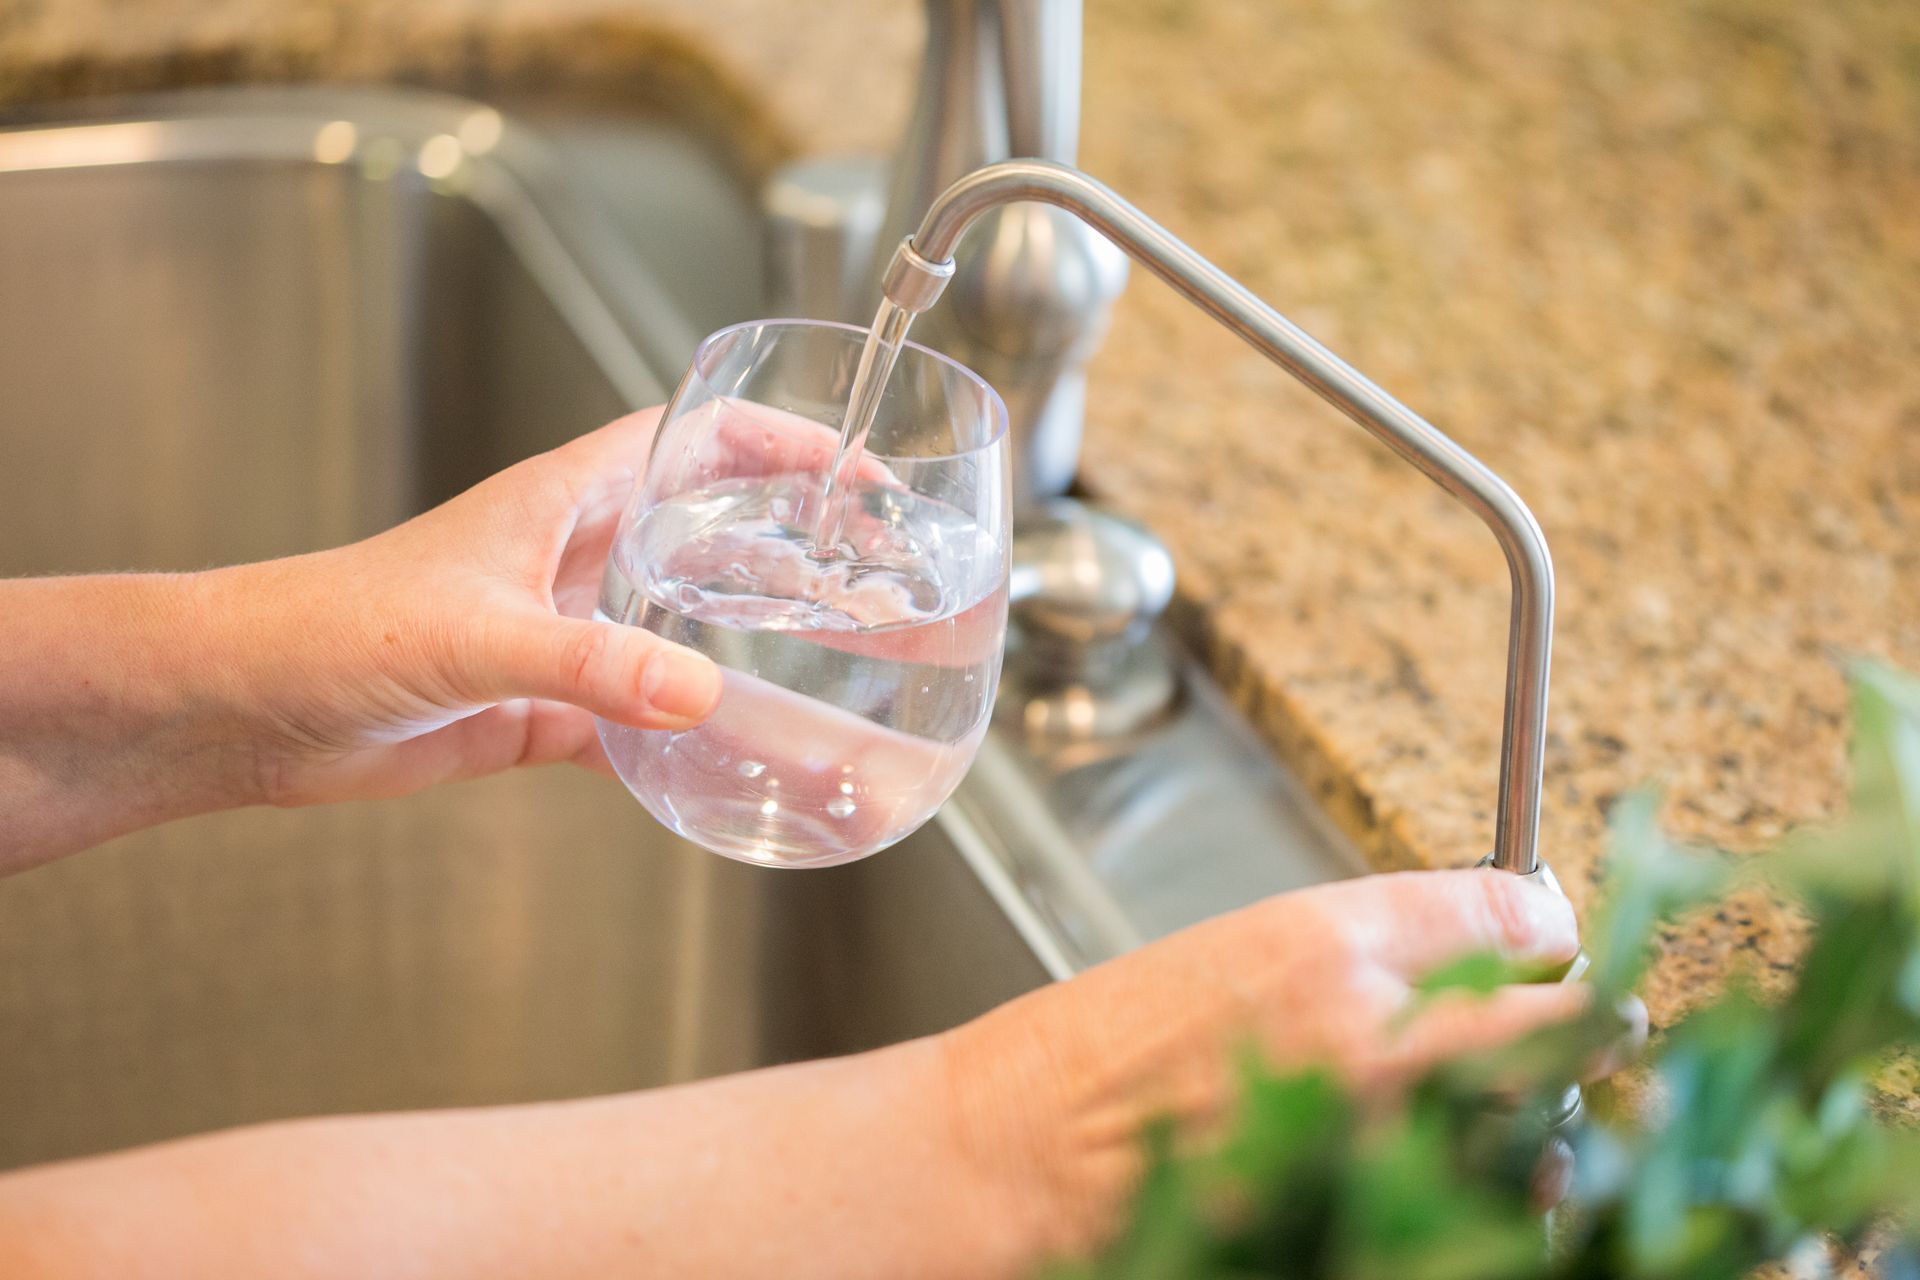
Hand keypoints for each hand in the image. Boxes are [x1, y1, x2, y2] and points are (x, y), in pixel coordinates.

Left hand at [240, 398, 915, 807]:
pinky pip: (638, 725)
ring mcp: (563, 638)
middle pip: (706, 536)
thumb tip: (701, 694)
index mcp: (566, 501)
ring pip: (682, 636)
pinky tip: (729, 767)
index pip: (694, 440)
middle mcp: (575, 562)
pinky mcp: (542, 710)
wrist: (253, 707)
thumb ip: (592, 664)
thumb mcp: (477, 633)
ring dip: (747, 652)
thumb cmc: (335, 623)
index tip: (853, 471)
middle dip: (787, 550)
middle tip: (866, 580)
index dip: (778, 443)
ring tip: (827, 676)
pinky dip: (685, 746)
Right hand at [932, 868, 1644, 1257]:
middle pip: (1564, 1027)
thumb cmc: (1101, 1052)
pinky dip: (1497, 1199)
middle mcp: (1369, 1041)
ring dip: (1547, 1123)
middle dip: (1580, 1028)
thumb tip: (1488, 942)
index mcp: (1325, 947)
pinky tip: (1463, 1183)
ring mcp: (1376, 1148)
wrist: (1015, 1159)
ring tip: (1514, 1121)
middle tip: (1592, 1033)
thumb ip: (1366, 947)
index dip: (1546, 934)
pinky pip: (1488, 1214)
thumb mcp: (1238, 953)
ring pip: (1547, 1134)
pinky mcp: (1366, 1221)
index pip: (1509, 919)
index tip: (1555, 950)